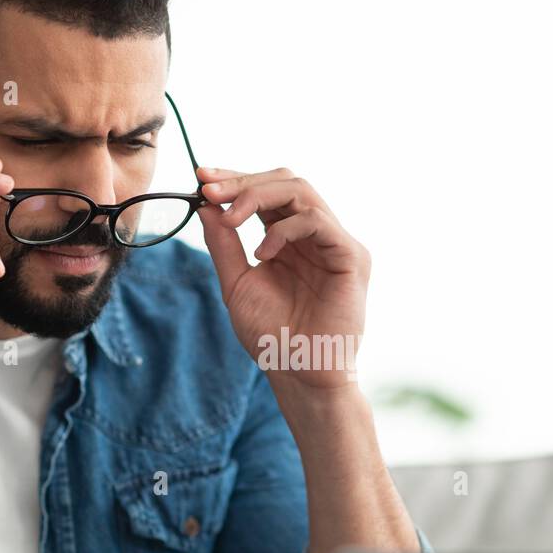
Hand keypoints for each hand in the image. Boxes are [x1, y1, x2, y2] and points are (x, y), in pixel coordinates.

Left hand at [197, 166, 369, 392]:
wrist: (298, 372)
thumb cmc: (271, 336)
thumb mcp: (237, 283)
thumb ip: (223, 244)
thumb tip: (206, 205)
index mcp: (290, 240)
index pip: (267, 193)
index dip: (236, 180)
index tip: (201, 179)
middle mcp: (315, 236)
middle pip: (286, 181)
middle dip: (243, 181)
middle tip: (209, 189)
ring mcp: (336, 243)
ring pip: (302, 191)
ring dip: (258, 196)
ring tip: (231, 219)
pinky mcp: (351, 256)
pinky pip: (318, 221)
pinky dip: (284, 229)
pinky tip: (263, 252)